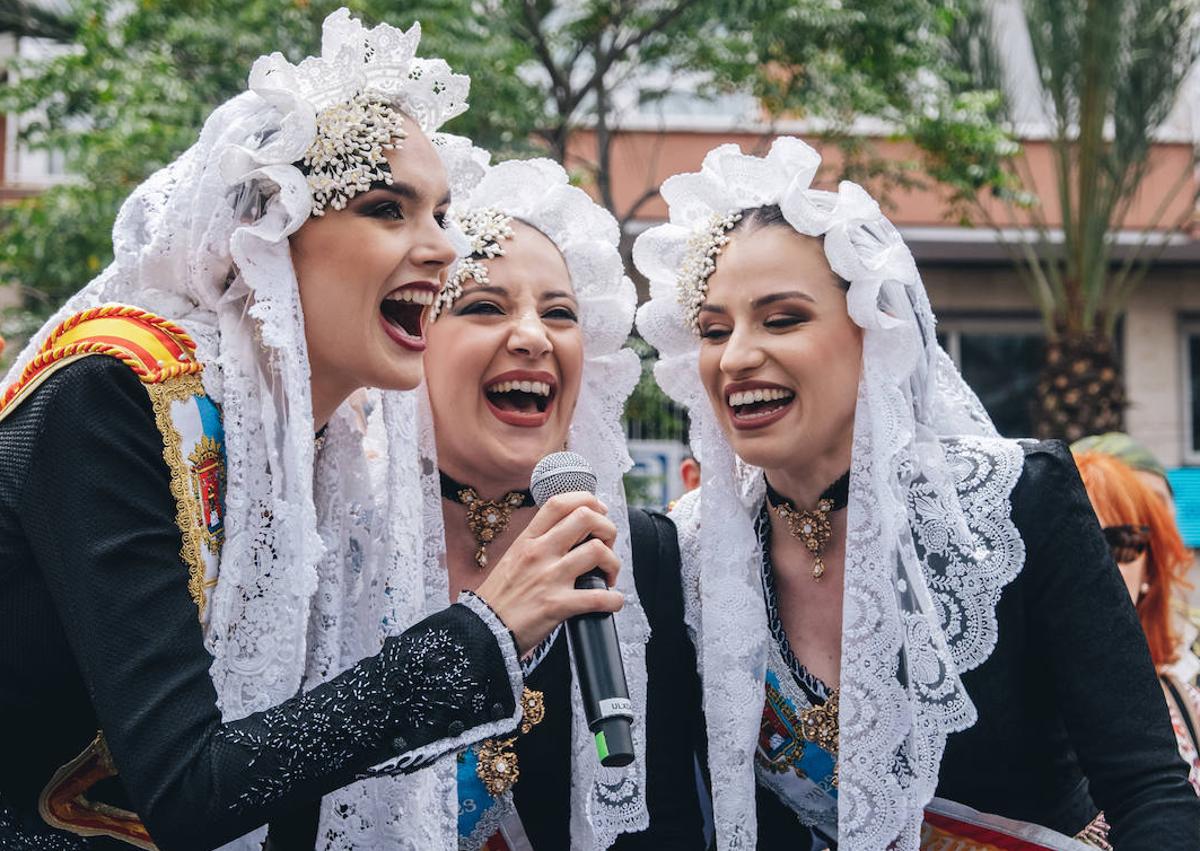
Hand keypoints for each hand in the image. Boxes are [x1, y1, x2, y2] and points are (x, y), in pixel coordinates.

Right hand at [474, 492, 623, 654]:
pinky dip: (614, 600)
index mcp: (528, 539)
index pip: (559, 503)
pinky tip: (613, 602)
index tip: (598, 512)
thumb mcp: (514, 558)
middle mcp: (539, 552)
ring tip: (608, 576)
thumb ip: (538, 544)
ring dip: (613, 564)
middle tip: (607, 546)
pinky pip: (598, 597)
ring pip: (597, 551)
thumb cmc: (500, 597)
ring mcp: (549, 577)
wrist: (482, 629)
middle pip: (585, 518)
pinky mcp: (557, 605)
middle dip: (607, 528)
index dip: (587, 501)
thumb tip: (570, 535)